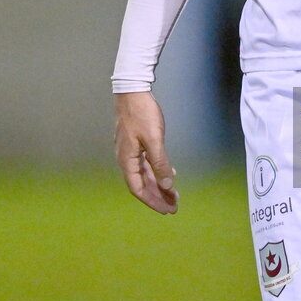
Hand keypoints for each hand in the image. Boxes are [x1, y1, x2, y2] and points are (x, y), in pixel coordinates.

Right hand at [114, 91, 178, 213]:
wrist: (133, 91)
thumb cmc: (142, 114)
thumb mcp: (154, 139)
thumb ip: (160, 163)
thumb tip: (167, 185)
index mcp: (127, 160)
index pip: (138, 189)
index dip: (152, 201)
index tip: (167, 209)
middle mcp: (126, 158)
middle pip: (142, 184)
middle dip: (158, 196)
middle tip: (174, 206)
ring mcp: (130, 151)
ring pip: (145, 174)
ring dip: (159, 184)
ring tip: (173, 194)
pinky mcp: (136, 143)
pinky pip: (146, 163)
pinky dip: (157, 170)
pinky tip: (169, 173)